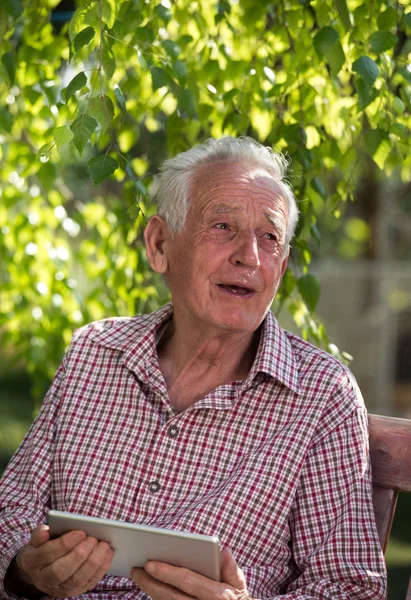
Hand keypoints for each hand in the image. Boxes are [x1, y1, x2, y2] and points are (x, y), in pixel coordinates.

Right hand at [13, 524, 113, 596]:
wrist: (40, 570)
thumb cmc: (42, 548)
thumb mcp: (36, 539)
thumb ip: (39, 534)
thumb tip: (45, 530)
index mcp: (33, 562)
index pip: (48, 554)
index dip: (65, 543)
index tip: (80, 532)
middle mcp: (44, 579)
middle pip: (62, 570)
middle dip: (80, 554)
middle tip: (93, 538)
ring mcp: (60, 588)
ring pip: (77, 579)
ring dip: (94, 562)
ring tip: (104, 545)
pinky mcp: (74, 591)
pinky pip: (89, 583)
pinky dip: (101, 569)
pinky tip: (108, 554)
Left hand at [131, 547, 253, 598]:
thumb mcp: (239, 585)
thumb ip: (231, 569)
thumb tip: (224, 551)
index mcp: (217, 596)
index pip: (187, 581)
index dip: (167, 572)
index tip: (150, 563)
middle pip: (171, 597)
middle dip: (150, 583)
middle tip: (136, 570)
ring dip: (151, 592)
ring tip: (139, 577)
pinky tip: (151, 590)